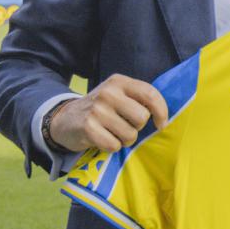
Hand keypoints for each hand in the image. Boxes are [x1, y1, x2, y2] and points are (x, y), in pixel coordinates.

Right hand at [49, 75, 168, 154]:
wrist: (65, 119)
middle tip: (124, 126)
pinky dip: (111, 147)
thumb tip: (164, 117)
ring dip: (124, 139)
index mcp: (119, 82)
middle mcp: (108, 93)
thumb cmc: (101, 109)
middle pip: (142, 118)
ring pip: (129, 134)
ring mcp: (97, 110)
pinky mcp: (88, 127)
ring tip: (111, 132)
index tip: (161, 124)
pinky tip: (101, 139)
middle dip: (137, 128)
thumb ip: (139, 99)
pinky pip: (114, 145)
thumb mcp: (118, 95)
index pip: (150, 94)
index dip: (161, 111)